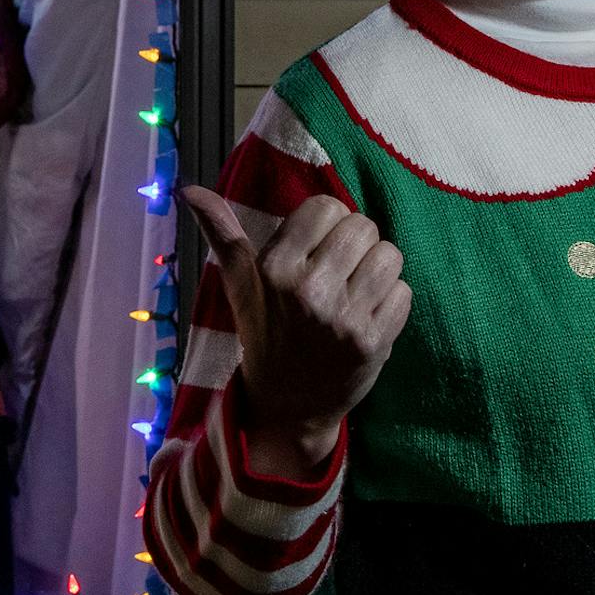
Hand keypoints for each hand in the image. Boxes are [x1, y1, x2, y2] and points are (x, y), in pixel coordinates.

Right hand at [178, 186, 411, 472]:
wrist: (287, 405)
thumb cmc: (264, 334)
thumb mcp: (238, 285)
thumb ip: (221, 232)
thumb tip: (190, 189)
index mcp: (274, 268)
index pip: (326, 207)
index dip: (326, 223)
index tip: (316, 248)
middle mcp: (309, 290)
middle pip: (363, 226)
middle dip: (355, 243)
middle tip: (339, 270)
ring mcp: (343, 318)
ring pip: (390, 255)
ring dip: (377, 269)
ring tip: (356, 290)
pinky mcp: (374, 342)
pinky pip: (403, 292)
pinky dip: (391, 301)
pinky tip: (367, 316)